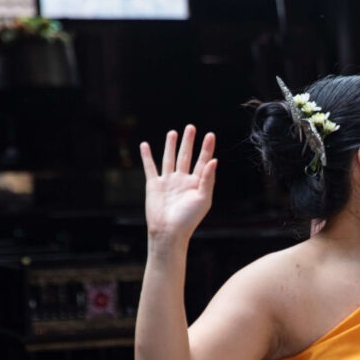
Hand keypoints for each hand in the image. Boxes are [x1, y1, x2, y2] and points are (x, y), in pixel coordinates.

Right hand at [140, 125, 216, 240]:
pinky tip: (145, 145)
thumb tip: (214, 160)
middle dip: (189, 142)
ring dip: (171, 145)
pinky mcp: (154, 184)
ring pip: (169, 158)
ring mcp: (168, 181)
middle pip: (186, 156)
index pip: (203, 161)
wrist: (169, 231)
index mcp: (196, 183)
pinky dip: (147, 156)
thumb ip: (208, 179)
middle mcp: (182, 180)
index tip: (210, 135)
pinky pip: (150, 167)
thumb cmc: (189, 218)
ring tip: (173, 132)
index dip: (206, 148)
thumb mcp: (203, 198)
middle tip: (191, 127)